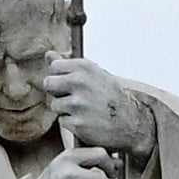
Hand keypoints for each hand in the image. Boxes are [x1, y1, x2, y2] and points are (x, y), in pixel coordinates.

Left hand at [38, 57, 158, 172]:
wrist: (130, 123)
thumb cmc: (110, 97)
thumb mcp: (94, 74)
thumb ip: (68, 64)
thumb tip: (48, 55)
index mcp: (84, 67)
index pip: (54, 66)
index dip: (60, 75)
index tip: (69, 82)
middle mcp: (80, 82)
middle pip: (48, 83)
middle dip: (57, 91)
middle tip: (72, 97)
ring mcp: (78, 104)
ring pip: (55, 104)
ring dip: (65, 109)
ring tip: (83, 110)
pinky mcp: (77, 123)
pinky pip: (62, 121)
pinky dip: (71, 123)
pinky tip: (86, 121)